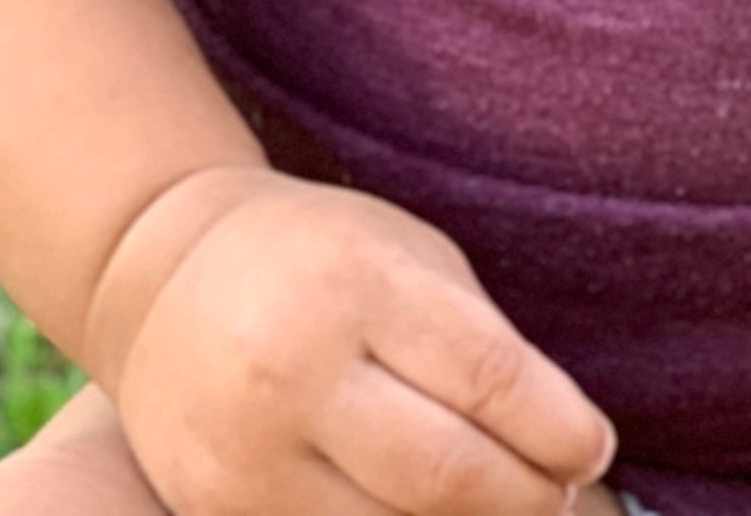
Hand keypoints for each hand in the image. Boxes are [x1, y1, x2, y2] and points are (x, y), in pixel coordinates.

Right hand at [89, 168, 618, 515]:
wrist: (160, 281)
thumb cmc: (318, 264)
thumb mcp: (405, 260)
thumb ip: (483, 348)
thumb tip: (573, 455)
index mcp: (353, 281)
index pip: (490, 379)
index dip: (563, 432)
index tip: (590, 447)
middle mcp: (291, 368)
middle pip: (450, 477)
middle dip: (527, 498)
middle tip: (551, 489)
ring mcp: (247, 454)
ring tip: (491, 500)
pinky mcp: (221, 514)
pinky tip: (417, 510)